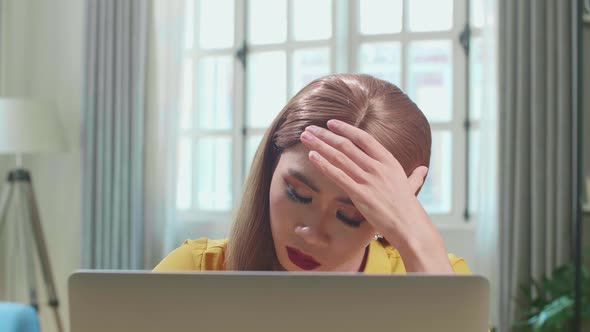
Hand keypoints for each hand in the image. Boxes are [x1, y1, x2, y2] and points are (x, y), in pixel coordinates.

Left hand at [299, 119, 452, 272]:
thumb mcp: (412, 186)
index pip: (363, 138)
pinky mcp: (360, 194)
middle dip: (325, 135)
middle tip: (309, 128)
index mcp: (389, 161)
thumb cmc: (409, 208)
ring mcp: (368, 180)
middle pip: (346, 145)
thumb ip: (414, 176)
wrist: (410, 225)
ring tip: (305, 137)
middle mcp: (377, 167)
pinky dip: (324, 164)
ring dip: (320, 145)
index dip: (345, 129)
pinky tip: (312, 156)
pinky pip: (338, 176)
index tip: (330, 123)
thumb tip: (423, 169)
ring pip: (339, 157)